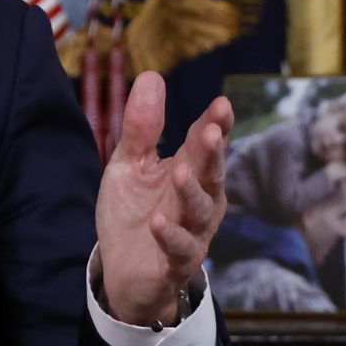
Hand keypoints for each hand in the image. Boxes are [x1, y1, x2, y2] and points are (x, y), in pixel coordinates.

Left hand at [94, 72, 232, 325]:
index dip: (215, 125)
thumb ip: (141, 128)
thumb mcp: (129, 164)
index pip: (204, 144)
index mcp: (190, 171)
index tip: (222, 105)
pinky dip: (171, 236)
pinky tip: (158, 222)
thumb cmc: (133, 212)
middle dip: (212, 154)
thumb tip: (152, 76)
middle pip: (210, 174)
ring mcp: (192, 232)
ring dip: (192, 192)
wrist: (122, 269)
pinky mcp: (175, 263)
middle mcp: (199, 200)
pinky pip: (180, 249)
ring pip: (200, 211)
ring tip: (180, 172)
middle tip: (211, 132)